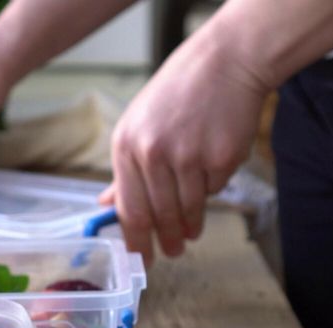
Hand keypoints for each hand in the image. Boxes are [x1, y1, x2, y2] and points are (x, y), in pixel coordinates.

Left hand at [102, 35, 268, 262]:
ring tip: (192, 230)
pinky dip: (212, 187)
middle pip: (160, 216)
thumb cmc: (177, 94)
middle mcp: (153, 154)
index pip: (129, 210)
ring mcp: (188, 156)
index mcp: (126, 147)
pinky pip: (215, 189)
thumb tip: (107, 204)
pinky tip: (211, 166)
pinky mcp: (221, 157)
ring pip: (190, 208)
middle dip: (166, 241)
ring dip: (191, 224)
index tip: (142, 260)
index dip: (136, 242)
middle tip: (172, 252)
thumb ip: (125, 170)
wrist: (224, 63)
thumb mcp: (137, 126)